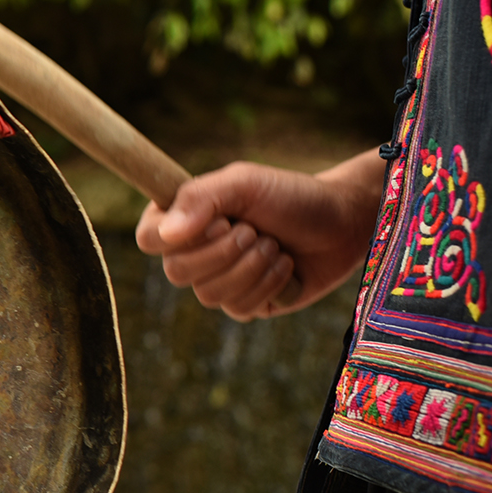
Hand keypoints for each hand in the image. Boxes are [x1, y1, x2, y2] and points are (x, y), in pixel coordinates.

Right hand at [134, 151, 387, 320]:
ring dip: (250, 268)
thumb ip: (200, 198)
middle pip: (176, 273)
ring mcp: (218, 280)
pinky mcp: (246, 304)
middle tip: (255, 231)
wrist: (343, 223)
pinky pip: (238, 309)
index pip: (148, 238)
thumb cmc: (291, 196)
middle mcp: (194, 251)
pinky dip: (267, 285)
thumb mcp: (245, 183)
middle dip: (225, 252)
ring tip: (275, 246)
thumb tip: (166, 235)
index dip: (177, 237)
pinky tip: (284, 267)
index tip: (218, 220)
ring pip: (208, 294)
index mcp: (184, 218)